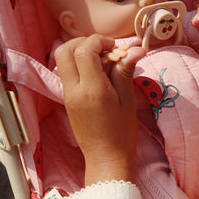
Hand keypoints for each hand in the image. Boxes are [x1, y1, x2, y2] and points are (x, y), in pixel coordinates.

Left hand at [55, 35, 145, 185]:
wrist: (105, 158)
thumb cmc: (121, 132)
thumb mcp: (127, 101)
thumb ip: (125, 72)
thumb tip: (135, 49)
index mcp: (92, 90)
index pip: (85, 51)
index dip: (99, 41)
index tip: (115, 47)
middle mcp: (74, 90)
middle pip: (65, 50)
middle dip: (83, 42)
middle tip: (104, 49)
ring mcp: (67, 94)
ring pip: (62, 60)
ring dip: (79, 52)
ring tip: (101, 60)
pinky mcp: (67, 99)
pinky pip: (67, 72)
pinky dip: (79, 65)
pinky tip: (98, 74)